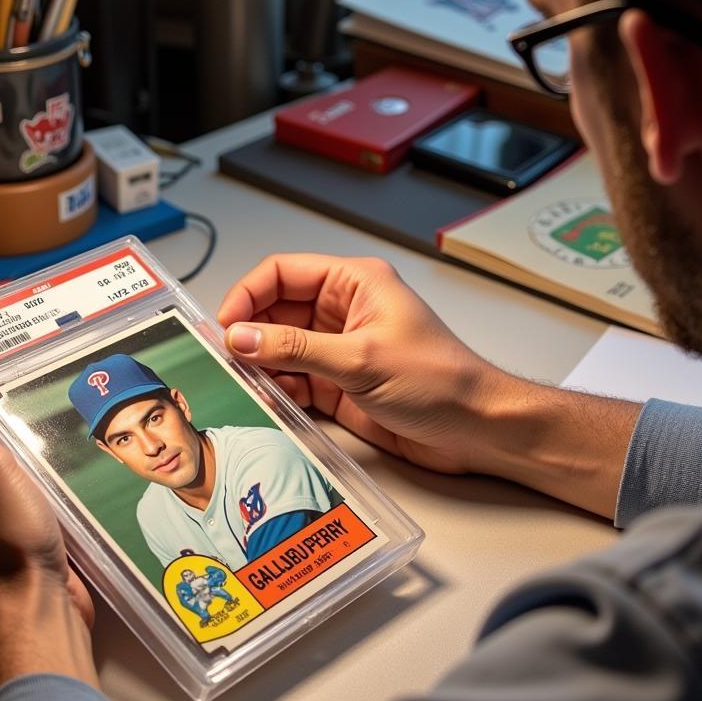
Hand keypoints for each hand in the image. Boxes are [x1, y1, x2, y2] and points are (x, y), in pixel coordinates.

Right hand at [218, 254, 639, 517]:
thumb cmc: (442, 380)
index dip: (249, 294)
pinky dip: (278, 390)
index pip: (283, 272)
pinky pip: (295, 381)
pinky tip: (270, 401)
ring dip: (261, 366)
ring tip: (246, 384)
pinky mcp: (340, 385)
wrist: (475, 428)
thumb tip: (242, 338)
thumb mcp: (360, 359)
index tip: (225, 324)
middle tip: (228, 359)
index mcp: (355, 283)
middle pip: (276, 310)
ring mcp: (340, 349)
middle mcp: (344, 311)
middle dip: (250, 333)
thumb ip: (296, 348)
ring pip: (281, 348)